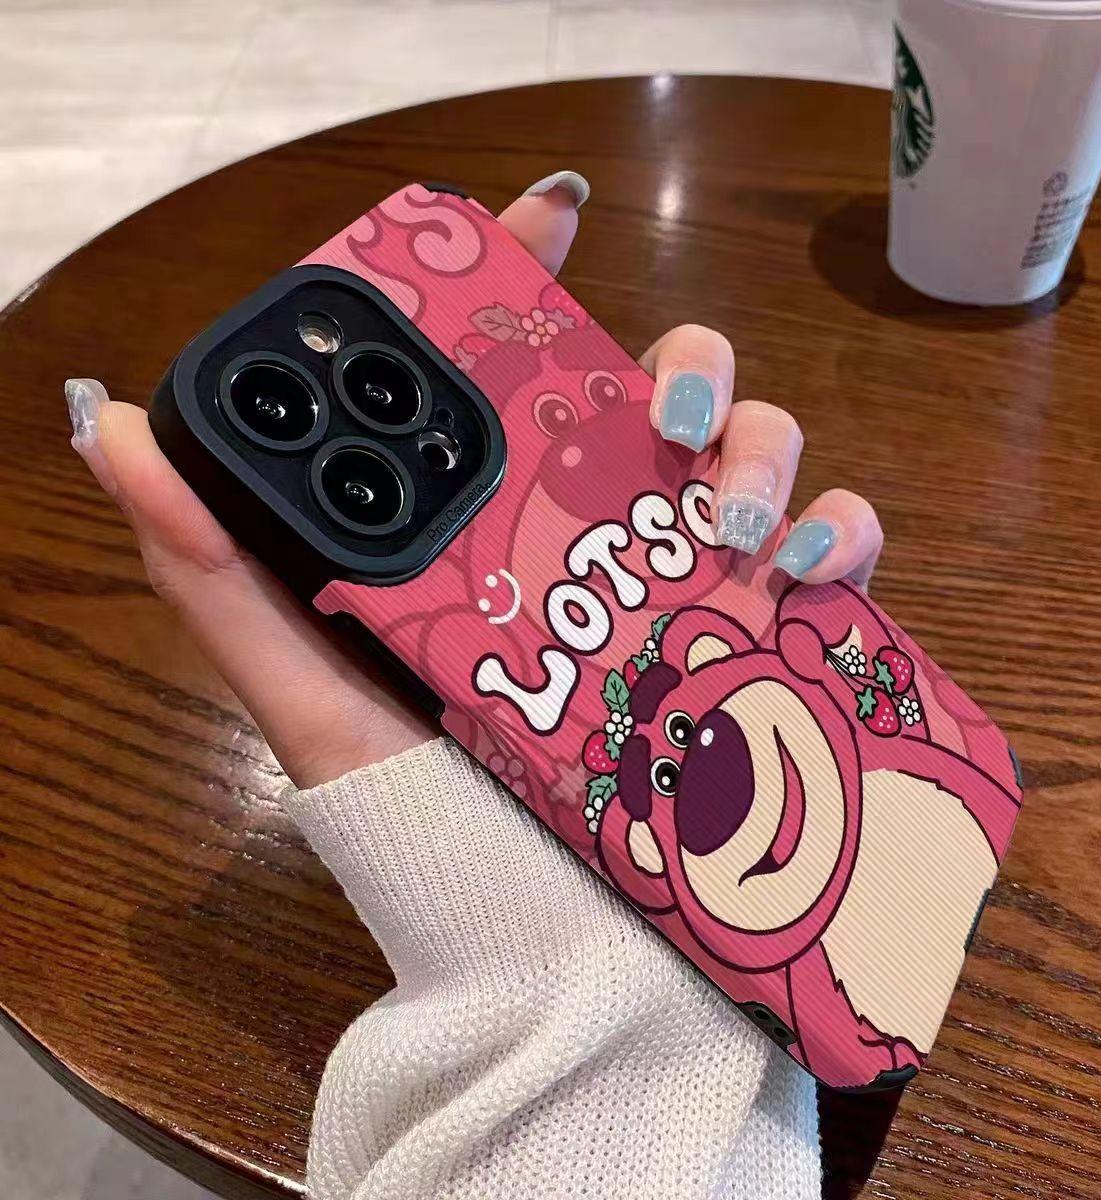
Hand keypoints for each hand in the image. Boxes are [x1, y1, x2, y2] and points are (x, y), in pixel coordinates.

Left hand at [66, 172, 881, 788]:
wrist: (559, 979)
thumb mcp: (318, 706)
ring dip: (762, 452)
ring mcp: (694, 593)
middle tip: (665, 424)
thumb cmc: (434, 847)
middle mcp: (602, 546)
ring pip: (757, 452)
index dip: (531, 273)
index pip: (517, 369)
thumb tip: (123, 431)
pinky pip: (835, 553)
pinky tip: (812, 574)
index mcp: (499, 532)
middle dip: (686, 369)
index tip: (550, 214)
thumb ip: (225, 576)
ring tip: (736, 528)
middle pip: (663, 388)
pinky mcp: (772, 648)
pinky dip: (842, 533)